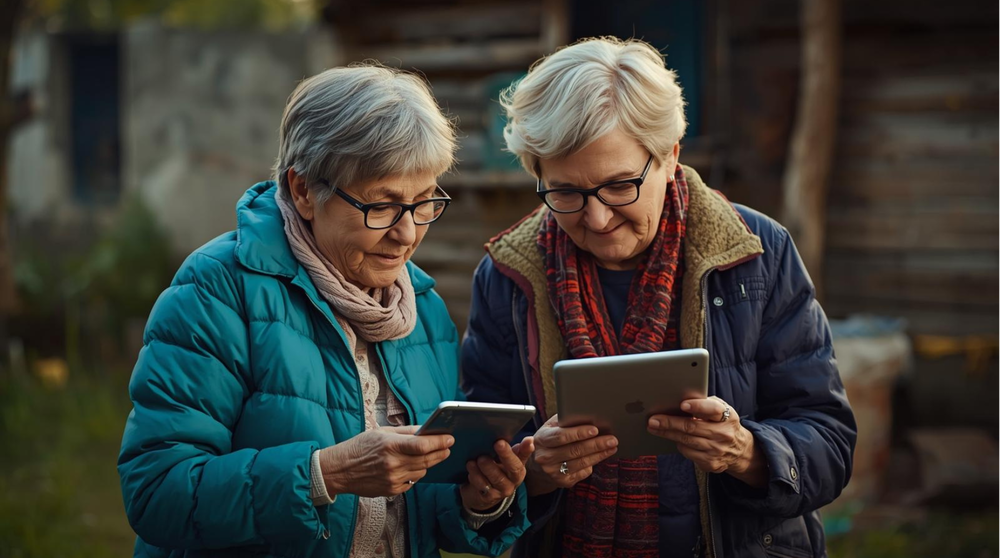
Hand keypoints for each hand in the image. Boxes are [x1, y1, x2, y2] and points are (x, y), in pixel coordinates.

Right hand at [318, 425, 453, 497]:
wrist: (340, 470)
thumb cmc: (359, 447)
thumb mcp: (381, 433)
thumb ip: (406, 432)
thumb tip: (426, 430)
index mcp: (390, 446)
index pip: (422, 445)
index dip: (439, 442)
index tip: (450, 439)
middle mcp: (393, 464)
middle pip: (426, 460)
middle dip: (440, 453)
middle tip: (447, 447)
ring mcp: (392, 479)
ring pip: (422, 472)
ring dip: (428, 464)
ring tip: (429, 456)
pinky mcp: (391, 490)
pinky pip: (412, 482)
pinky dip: (415, 474)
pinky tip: (410, 467)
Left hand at [460, 438, 533, 511]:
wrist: (480, 496)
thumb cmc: (495, 472)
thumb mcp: (504, 462)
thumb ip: (515, 451)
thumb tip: (529, 439)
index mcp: (518, 470)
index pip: (524, 457)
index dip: (525, 449)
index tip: (526, 439)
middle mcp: (513, 481)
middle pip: (513, 468)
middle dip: (506, 455)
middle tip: (497, 443)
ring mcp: (502, 491)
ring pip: (497, 478)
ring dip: (487, 467)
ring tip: (478, 458)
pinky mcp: (489, 497)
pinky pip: (483, 486)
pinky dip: (476, 475)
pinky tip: (470, 467)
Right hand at [525, 414, 618, 496]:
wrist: (538, 467)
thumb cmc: (549, 441)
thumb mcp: (550, 428)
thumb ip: (564, 421)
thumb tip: (586, 415)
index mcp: (542, 439)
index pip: (561, 436)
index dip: (578, 433)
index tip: (595, 429)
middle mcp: (545, 457)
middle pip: (574, 450)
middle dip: (596, 444)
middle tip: (612, 439)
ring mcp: (553, 471)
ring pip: (581, 462)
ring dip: (599, 454)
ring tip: (612, 446)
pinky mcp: (563, 482)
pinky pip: (583, 472)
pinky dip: (594, 463)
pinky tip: (601, 455)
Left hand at [646, 396, 766, 486]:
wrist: (739, 450)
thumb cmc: (722, 424)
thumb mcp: (721, 410)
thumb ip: (705, 404)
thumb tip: (679, 400)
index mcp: (727, 416)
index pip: (713, 409)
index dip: (698, 407)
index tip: (682, 405)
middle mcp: (723, 434)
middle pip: (692, 427)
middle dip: (670, 423)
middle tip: (653, 419)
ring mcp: (717, 450)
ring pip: (686, 441)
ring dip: (667, 433)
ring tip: (653, 427)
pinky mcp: (711, 463)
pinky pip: (688, 453)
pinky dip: (679, 444)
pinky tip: (674, 438)